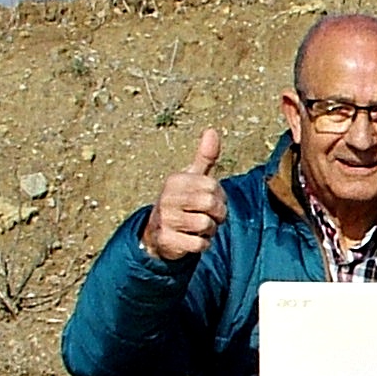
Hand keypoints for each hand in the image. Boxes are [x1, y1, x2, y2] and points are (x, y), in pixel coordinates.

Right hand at [141, 127, 223, 261]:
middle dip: (218, 215)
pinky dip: (202, 244)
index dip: (220, 197)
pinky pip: (198, 244)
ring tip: (200, 228)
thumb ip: (205, 157)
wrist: (157, 232)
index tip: (213, 201)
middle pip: (211, 206)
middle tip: (212, 217)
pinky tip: (193, 240)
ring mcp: (165, 219)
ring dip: (210, 231)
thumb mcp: (192, 178)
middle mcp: (167, 198)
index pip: (212, 187)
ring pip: (206, 226)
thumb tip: (212, 131)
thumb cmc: (182, 201)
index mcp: (176, 180)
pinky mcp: (166, 239)